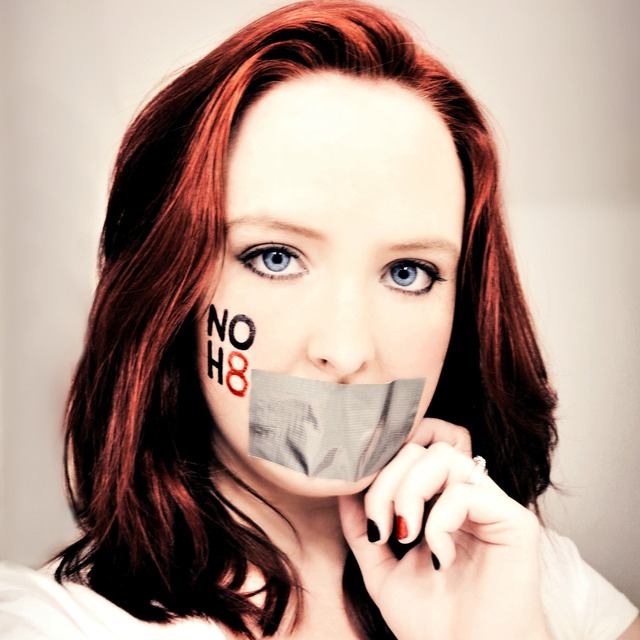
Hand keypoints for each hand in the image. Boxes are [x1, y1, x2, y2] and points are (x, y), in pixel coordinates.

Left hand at [339, 418, 551, 639]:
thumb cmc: (432, 622)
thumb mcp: (381, 570)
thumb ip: (362, 527)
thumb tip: (344, 487)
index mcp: (439, 501)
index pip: (409, 453)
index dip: (381, 469)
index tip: (366, 514)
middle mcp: (467, 495)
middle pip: (421, 447)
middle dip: (388, 481)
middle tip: (381, 528)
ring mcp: (491, 505)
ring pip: (444, 456)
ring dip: (410, 491)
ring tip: (405, 535)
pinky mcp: (515, 522)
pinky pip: (467, 492)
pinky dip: (440, 522)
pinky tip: (439, 558)